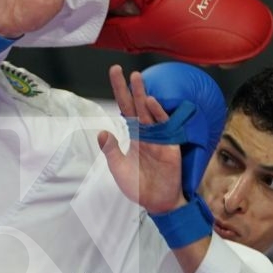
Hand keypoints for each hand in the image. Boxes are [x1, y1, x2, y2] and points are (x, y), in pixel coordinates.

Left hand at [96, 64, 185, 214]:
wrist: (157, 202)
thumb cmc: (137, 185)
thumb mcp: (118, 168)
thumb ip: (111, 150)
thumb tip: (102, 132)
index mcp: (134, 135)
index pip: (125, 109)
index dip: (120, 93)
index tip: (114, 74)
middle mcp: (147, 132)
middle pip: (137, 106)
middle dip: (132, 88)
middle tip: (125, 70)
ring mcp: (159, 137)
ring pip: (150, 112)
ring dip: (144, 95)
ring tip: (137, 78)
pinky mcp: (170, 145)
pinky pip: (164, 126)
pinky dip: (158, 113)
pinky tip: (150, 102)